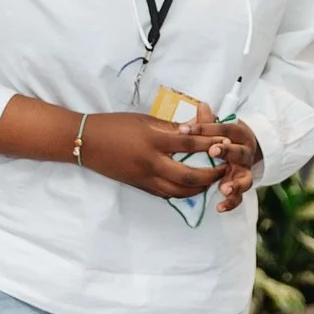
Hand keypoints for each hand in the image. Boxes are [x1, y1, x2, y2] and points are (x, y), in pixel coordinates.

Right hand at [76, 113, 224, 200]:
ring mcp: (145, 178)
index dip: (211, 144)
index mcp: (153, 140)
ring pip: (179, 191)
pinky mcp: (140, 186)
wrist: (87, 142)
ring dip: (199, 188)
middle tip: (223, 168)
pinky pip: (165, 194)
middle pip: (188, 175)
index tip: (226, 142)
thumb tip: (197, 128)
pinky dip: (181, 192)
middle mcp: (151, 162)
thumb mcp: (145, 120)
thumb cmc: (115, 125)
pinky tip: (191, 187)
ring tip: (211, 180)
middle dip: (210, 174)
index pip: (190, 143)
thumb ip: (171, 128)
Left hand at [190, 120, 260, 212]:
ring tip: (224, 188)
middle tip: (214, 151)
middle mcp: (245, 154)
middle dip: (227, 152)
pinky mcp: (241, 186)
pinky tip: (219, 207)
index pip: (224, 129)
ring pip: (244, 179)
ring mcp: (244, 171)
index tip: (186, 129)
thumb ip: (208, 121)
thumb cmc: (225, 137)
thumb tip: (201, 105)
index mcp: (239, 135)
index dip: (206, 128)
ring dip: (235, 183)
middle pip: (239, 152)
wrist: (245, 149)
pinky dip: (231, 202)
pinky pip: (239, 197)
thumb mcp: (218, 126)